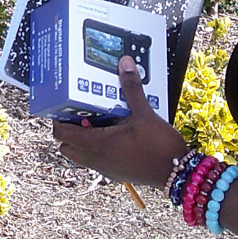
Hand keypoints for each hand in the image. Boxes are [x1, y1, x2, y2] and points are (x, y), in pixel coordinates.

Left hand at [53, 54, 188, 190]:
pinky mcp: (116, 173)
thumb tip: (125, 64)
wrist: (178, 174)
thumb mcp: (145, 113)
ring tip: (98, 119)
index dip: (59, 119)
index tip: (66, 104)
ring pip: (80, 155)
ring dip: (82, 139)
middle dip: (68, 129)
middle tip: (81, 111)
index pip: (62, 134)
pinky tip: (113, 131)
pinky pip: (95, 160)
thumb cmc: (160, 148)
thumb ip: (132, 88)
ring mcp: (106, 169)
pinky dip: (96, 147)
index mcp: (98, 146)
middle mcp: (98, 160)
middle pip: (67, 146)